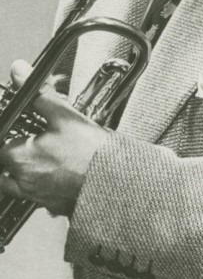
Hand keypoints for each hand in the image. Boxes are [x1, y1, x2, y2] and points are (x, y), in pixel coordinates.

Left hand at [0, 60, 108, 215]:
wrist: (115, 181)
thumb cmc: (90, 152)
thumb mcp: (63, 114)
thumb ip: (38, 93)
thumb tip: (18, 72)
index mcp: (20, 158)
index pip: (0, 146)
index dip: (7, 135)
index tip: (17, 131)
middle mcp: (23, 181)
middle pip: (3, 170)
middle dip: (10, 157)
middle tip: (27, 144)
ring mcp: (37, 197)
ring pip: (16, 187)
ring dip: (21, 175)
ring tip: (39, 161)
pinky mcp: (53, 206)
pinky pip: (37, 199)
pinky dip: (40, 188)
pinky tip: (55, 177)